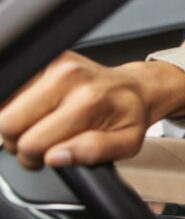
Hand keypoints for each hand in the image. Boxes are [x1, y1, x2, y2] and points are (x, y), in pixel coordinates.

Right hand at [0, 52, 184, 168]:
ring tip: (45, 125)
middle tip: (45, 142)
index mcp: (88, 100)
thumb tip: (56, 157)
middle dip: (22, 142)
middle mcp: (68, 77)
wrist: (137, 87)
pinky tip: (41, 111)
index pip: (32, 142)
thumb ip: (92, 152)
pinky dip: (19, 106)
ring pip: (4, 107)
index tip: (49, 156)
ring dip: (19, 123)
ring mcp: (54, 64)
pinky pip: (11, 91)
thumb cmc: (130, 116)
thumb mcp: (126, 143)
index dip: (36, 158)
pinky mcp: (45, 60)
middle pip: (9, 123)